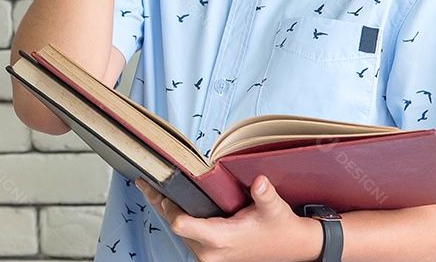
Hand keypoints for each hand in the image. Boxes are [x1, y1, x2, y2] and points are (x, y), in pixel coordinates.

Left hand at [135, 176, 321, 261]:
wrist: (289, 247)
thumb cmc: (279, 227)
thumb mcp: (274, 208)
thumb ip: (265, 195)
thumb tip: (259, 183)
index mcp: (221, 239)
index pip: (181, 225)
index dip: (170, 206)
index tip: (164, 188)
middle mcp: (210, 252)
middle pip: (174, 227)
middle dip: (161, 204)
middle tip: (146, 181)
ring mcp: (209, 255)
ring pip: (178, 232)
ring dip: (167, 211)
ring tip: (153, 188)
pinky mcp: (210, 254)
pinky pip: (186, 235)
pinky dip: (177, 218)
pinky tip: (171, 202)